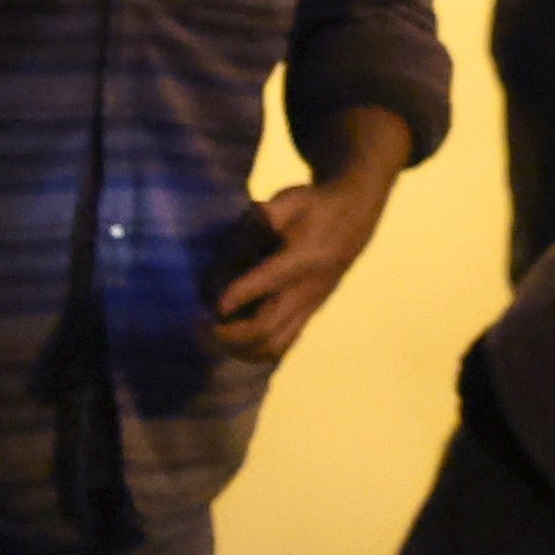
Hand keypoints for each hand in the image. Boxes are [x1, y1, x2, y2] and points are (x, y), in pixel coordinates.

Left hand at [212, 163, 393, 364]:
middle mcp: (309, 290)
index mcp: (304, 257)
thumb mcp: (283, 204)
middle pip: (267, 328)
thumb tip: (218, 271)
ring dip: (238, 348)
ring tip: (211, 334)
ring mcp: (310, 307)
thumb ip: (250, 232)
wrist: (355, 218)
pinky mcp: (309, 316)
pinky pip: (281, 346)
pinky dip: (252, 350)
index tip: (207, 305)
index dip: (236, 296)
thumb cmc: (311, 206)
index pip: (267, 283)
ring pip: (273, 346)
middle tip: (199, 323)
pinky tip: (230, 339)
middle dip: (228, 333)